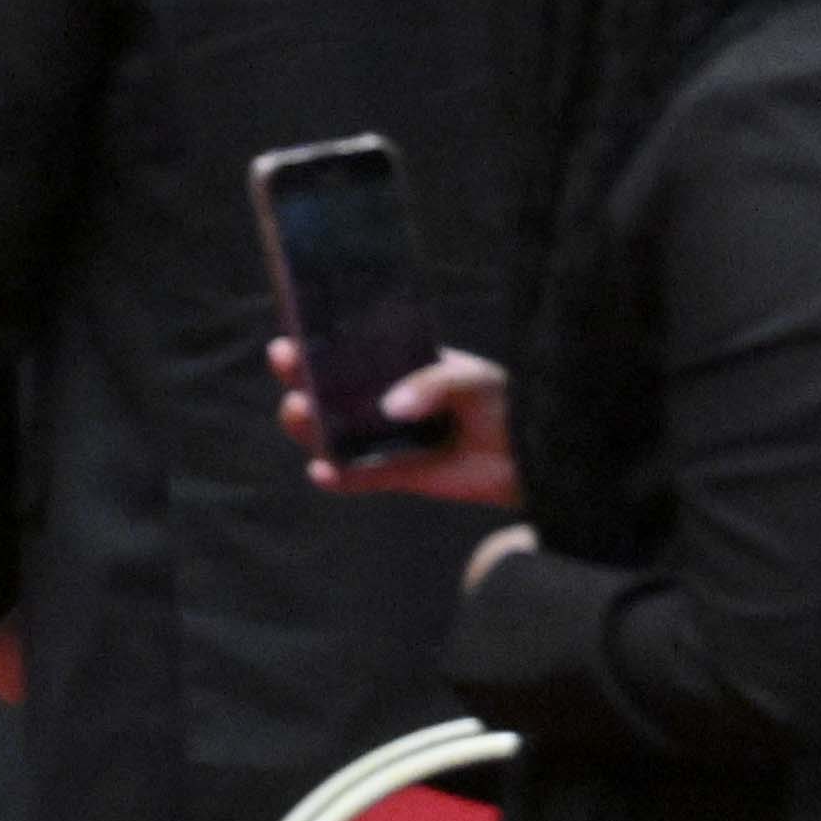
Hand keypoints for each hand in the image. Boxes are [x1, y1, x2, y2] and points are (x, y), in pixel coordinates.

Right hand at [280, 340, 519, 503]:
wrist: (531, 456)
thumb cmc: (505, 404)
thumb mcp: (473, 379)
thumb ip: (433, 384)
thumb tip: (392, 407)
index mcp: (400, 368)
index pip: (350, 354)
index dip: (316, 347)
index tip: (289, 343)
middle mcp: (386, 401)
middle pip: (331, 393)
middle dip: (303, 383)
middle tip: (293, 375)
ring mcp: (388, 438)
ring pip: (335, 434)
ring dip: (311, 428)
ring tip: (301, 418)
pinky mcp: (397, 474)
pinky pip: (359, 477)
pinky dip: (338, 476)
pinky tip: (322, 471)